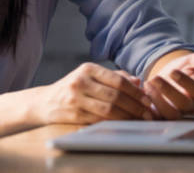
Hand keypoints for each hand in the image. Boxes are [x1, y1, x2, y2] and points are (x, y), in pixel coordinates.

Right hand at [32, 62, 153, 124]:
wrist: (45, 101)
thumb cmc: (74, 88)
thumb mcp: (90, 76)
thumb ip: (114, 77)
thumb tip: (139, 82)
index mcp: (87, 69)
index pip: (118, 80)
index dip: (136, 91)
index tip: (148, 99)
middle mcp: (80, 81)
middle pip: (116, 96)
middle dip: (136, 106)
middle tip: (148, 113)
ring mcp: (76, 98)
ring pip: (109, 109)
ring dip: (128, 116)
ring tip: (139, 120)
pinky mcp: (74, 114)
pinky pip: (100, 120)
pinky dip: (115, 123)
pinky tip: (124, 124)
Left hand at [144, 51, 193, 119]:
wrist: (166, 78)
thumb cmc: (181, 69)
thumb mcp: (190, 62)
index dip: (185, 82)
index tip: (173, 71)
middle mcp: (189, 105)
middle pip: (183, 105)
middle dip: (168, 92)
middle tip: (155, 78)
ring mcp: (176, 112)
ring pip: (170, 114)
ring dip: (158, 101)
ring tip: (147, 84)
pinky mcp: (161, 116)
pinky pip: (156, 118)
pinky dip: (148, 110)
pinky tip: (141, 96)